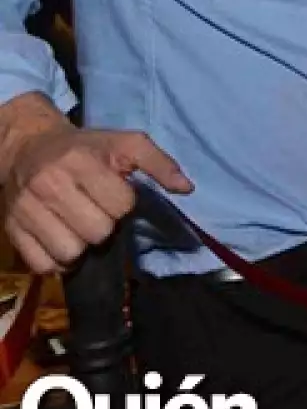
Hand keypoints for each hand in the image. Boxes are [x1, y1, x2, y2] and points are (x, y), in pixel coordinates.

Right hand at [3, 127, 191, 274]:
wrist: (28, 147)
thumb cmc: (85, 147)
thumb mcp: (125, 143)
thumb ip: (159, 163)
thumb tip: (187, 189)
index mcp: (81, 162)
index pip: (120, 204)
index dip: (123, 203)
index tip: (114, 193)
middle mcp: (50, 185)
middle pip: (98, 232)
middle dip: (104, 225)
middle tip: (96, 211)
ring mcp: (26, 210)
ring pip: (70, 253)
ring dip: (81, 246)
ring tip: (79, 227)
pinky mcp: (11, 229)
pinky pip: (42, 265)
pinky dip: (55, 261)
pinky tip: (61, 240)